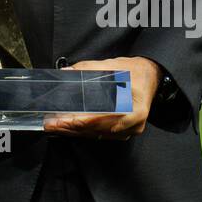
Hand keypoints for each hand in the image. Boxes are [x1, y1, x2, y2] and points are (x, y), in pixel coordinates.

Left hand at [42, 56, 162, 140]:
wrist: (150, 77)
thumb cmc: (134, 72)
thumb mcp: (113, 66)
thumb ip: (88, 69)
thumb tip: (66, 72)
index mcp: (135, 110)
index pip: (102, 120)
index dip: (80, 122)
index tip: (62, 121)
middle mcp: (134, 125)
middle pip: (97, 130)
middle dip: (71, 128)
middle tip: (51, 125)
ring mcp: (129, 131)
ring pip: (97, 134)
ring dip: (75, 131)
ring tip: (55, 127)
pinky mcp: (123, 132)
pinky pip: (100, 134)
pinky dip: (84, 131)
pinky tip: (69, 128)